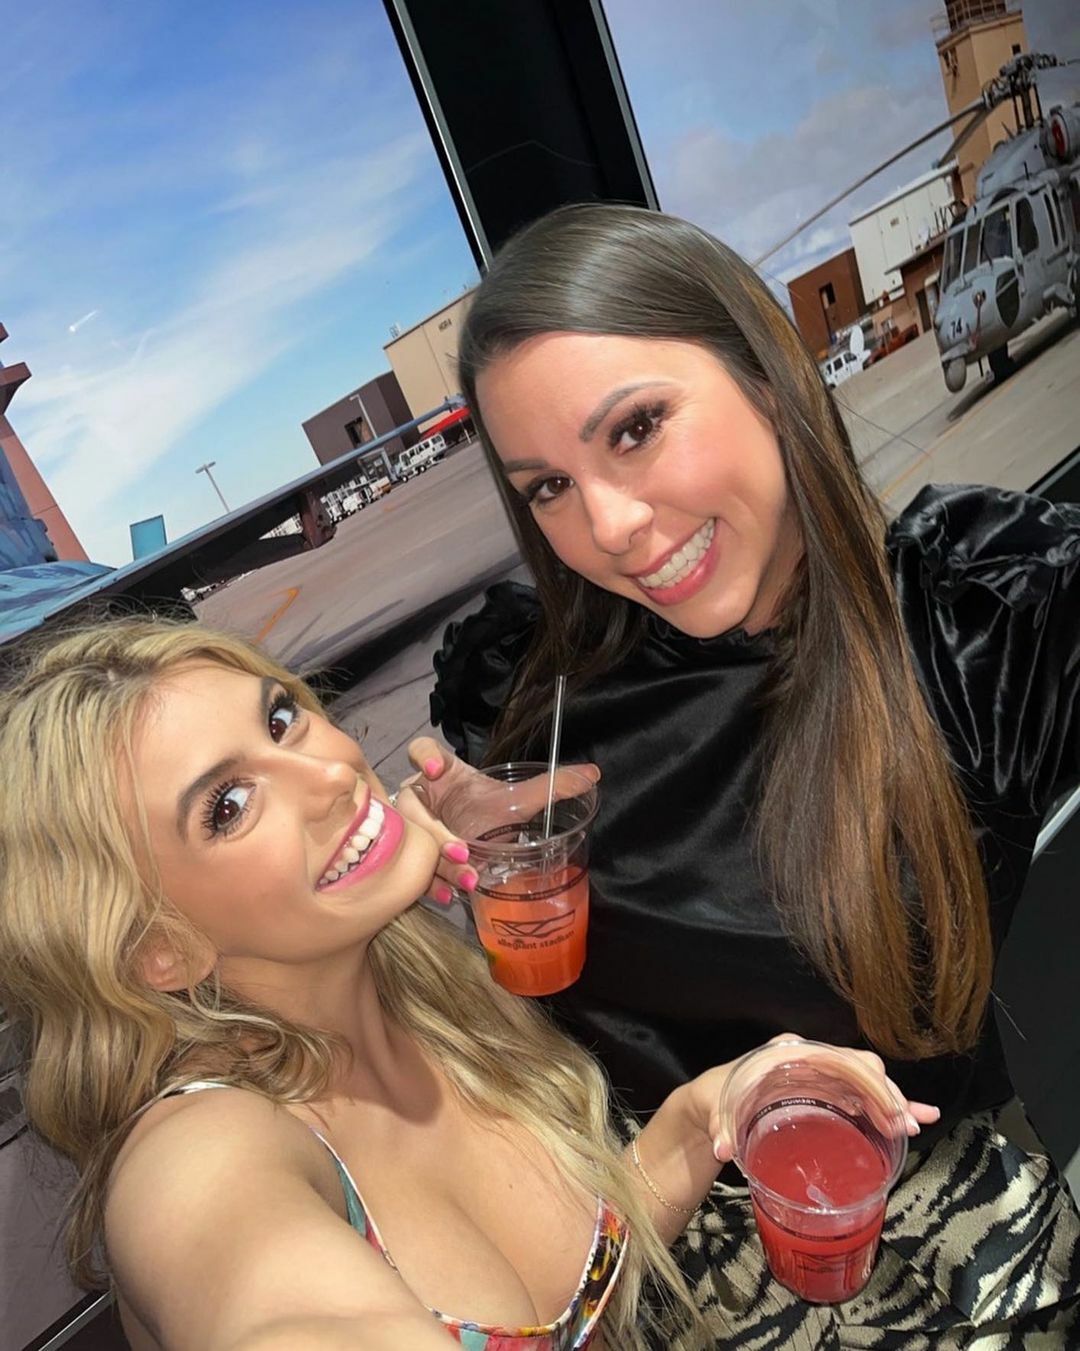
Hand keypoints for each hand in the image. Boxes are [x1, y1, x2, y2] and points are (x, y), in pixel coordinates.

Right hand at [399, 739, 599, 908]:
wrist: (477, 851)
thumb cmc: (490, 816)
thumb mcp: (519, 802)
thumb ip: (552, 787)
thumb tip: (594, 774)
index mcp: (443, 776)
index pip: (422, 751)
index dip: (423, 757)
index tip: (434, 770)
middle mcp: (421, 799)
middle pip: (413, 806)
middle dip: (435, 829)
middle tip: (461, 847)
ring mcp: (412, 830)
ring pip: (411, 841)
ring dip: (436, 861)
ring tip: (466, 878)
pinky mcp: (411, 859)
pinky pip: (410, 870)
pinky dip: (431, 883)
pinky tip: (450, 896)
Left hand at [688, 1034, 941, 1164]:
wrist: (713, 1100)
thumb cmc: (717, 1095)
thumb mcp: (712, 1105)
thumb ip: (720, 1124)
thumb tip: (725, 1149)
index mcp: (788, 1054)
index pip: (837, 1059)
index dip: (866, 1082)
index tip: (887, 1110)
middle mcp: (811, 1060)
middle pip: (860, 1068)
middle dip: (887, 1093)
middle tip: (905, 1126)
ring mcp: (821, 1078)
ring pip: (868, 1082)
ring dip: (894, 1102)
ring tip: (918, 1125)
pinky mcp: (826, 1095)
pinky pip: (863, 1097)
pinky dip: (888, 1108)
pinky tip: (914, 1122)